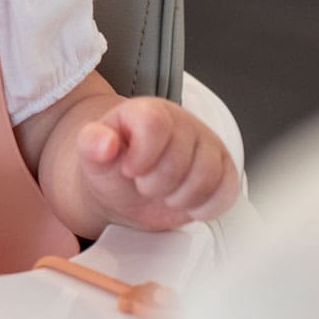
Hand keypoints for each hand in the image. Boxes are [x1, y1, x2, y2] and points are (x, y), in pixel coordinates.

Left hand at [76, 96, 239, 230]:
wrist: (125, 187)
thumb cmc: (111, 168)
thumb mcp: (92, 157)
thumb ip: (91, 144)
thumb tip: (102, 141)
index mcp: (149, 112)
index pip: (155, 124)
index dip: (143, 154)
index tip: (130, 170)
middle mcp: (182, 124)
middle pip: (181, 157)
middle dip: (157, 183)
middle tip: (143, 186)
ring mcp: (206, 146)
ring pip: (208, 175)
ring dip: (180, 197)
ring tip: (163, 195)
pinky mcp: (223, 169)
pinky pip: (228, 191)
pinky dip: (206, 206)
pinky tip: (185, 204)